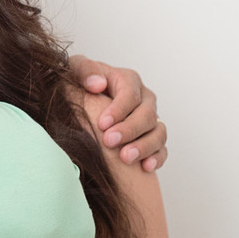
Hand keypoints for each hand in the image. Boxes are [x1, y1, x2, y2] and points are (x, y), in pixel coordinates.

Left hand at [70, 55, 166, 171]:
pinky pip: (162, 149)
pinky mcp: (152, 138)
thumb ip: (84, 71)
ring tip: (125, 158)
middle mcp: (144, 99)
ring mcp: (151, 119)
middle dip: (129, 129)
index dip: (119, 109)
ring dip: (144, 146)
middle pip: (147, 114)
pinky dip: (156, 158)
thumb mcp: (76, 70)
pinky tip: (145, 167)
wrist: (82, 102)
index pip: (130, 94)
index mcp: (128, 80)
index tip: (102, 124)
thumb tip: (97, 84)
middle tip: (109, 141)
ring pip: (158, 132)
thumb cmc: (79, 84)